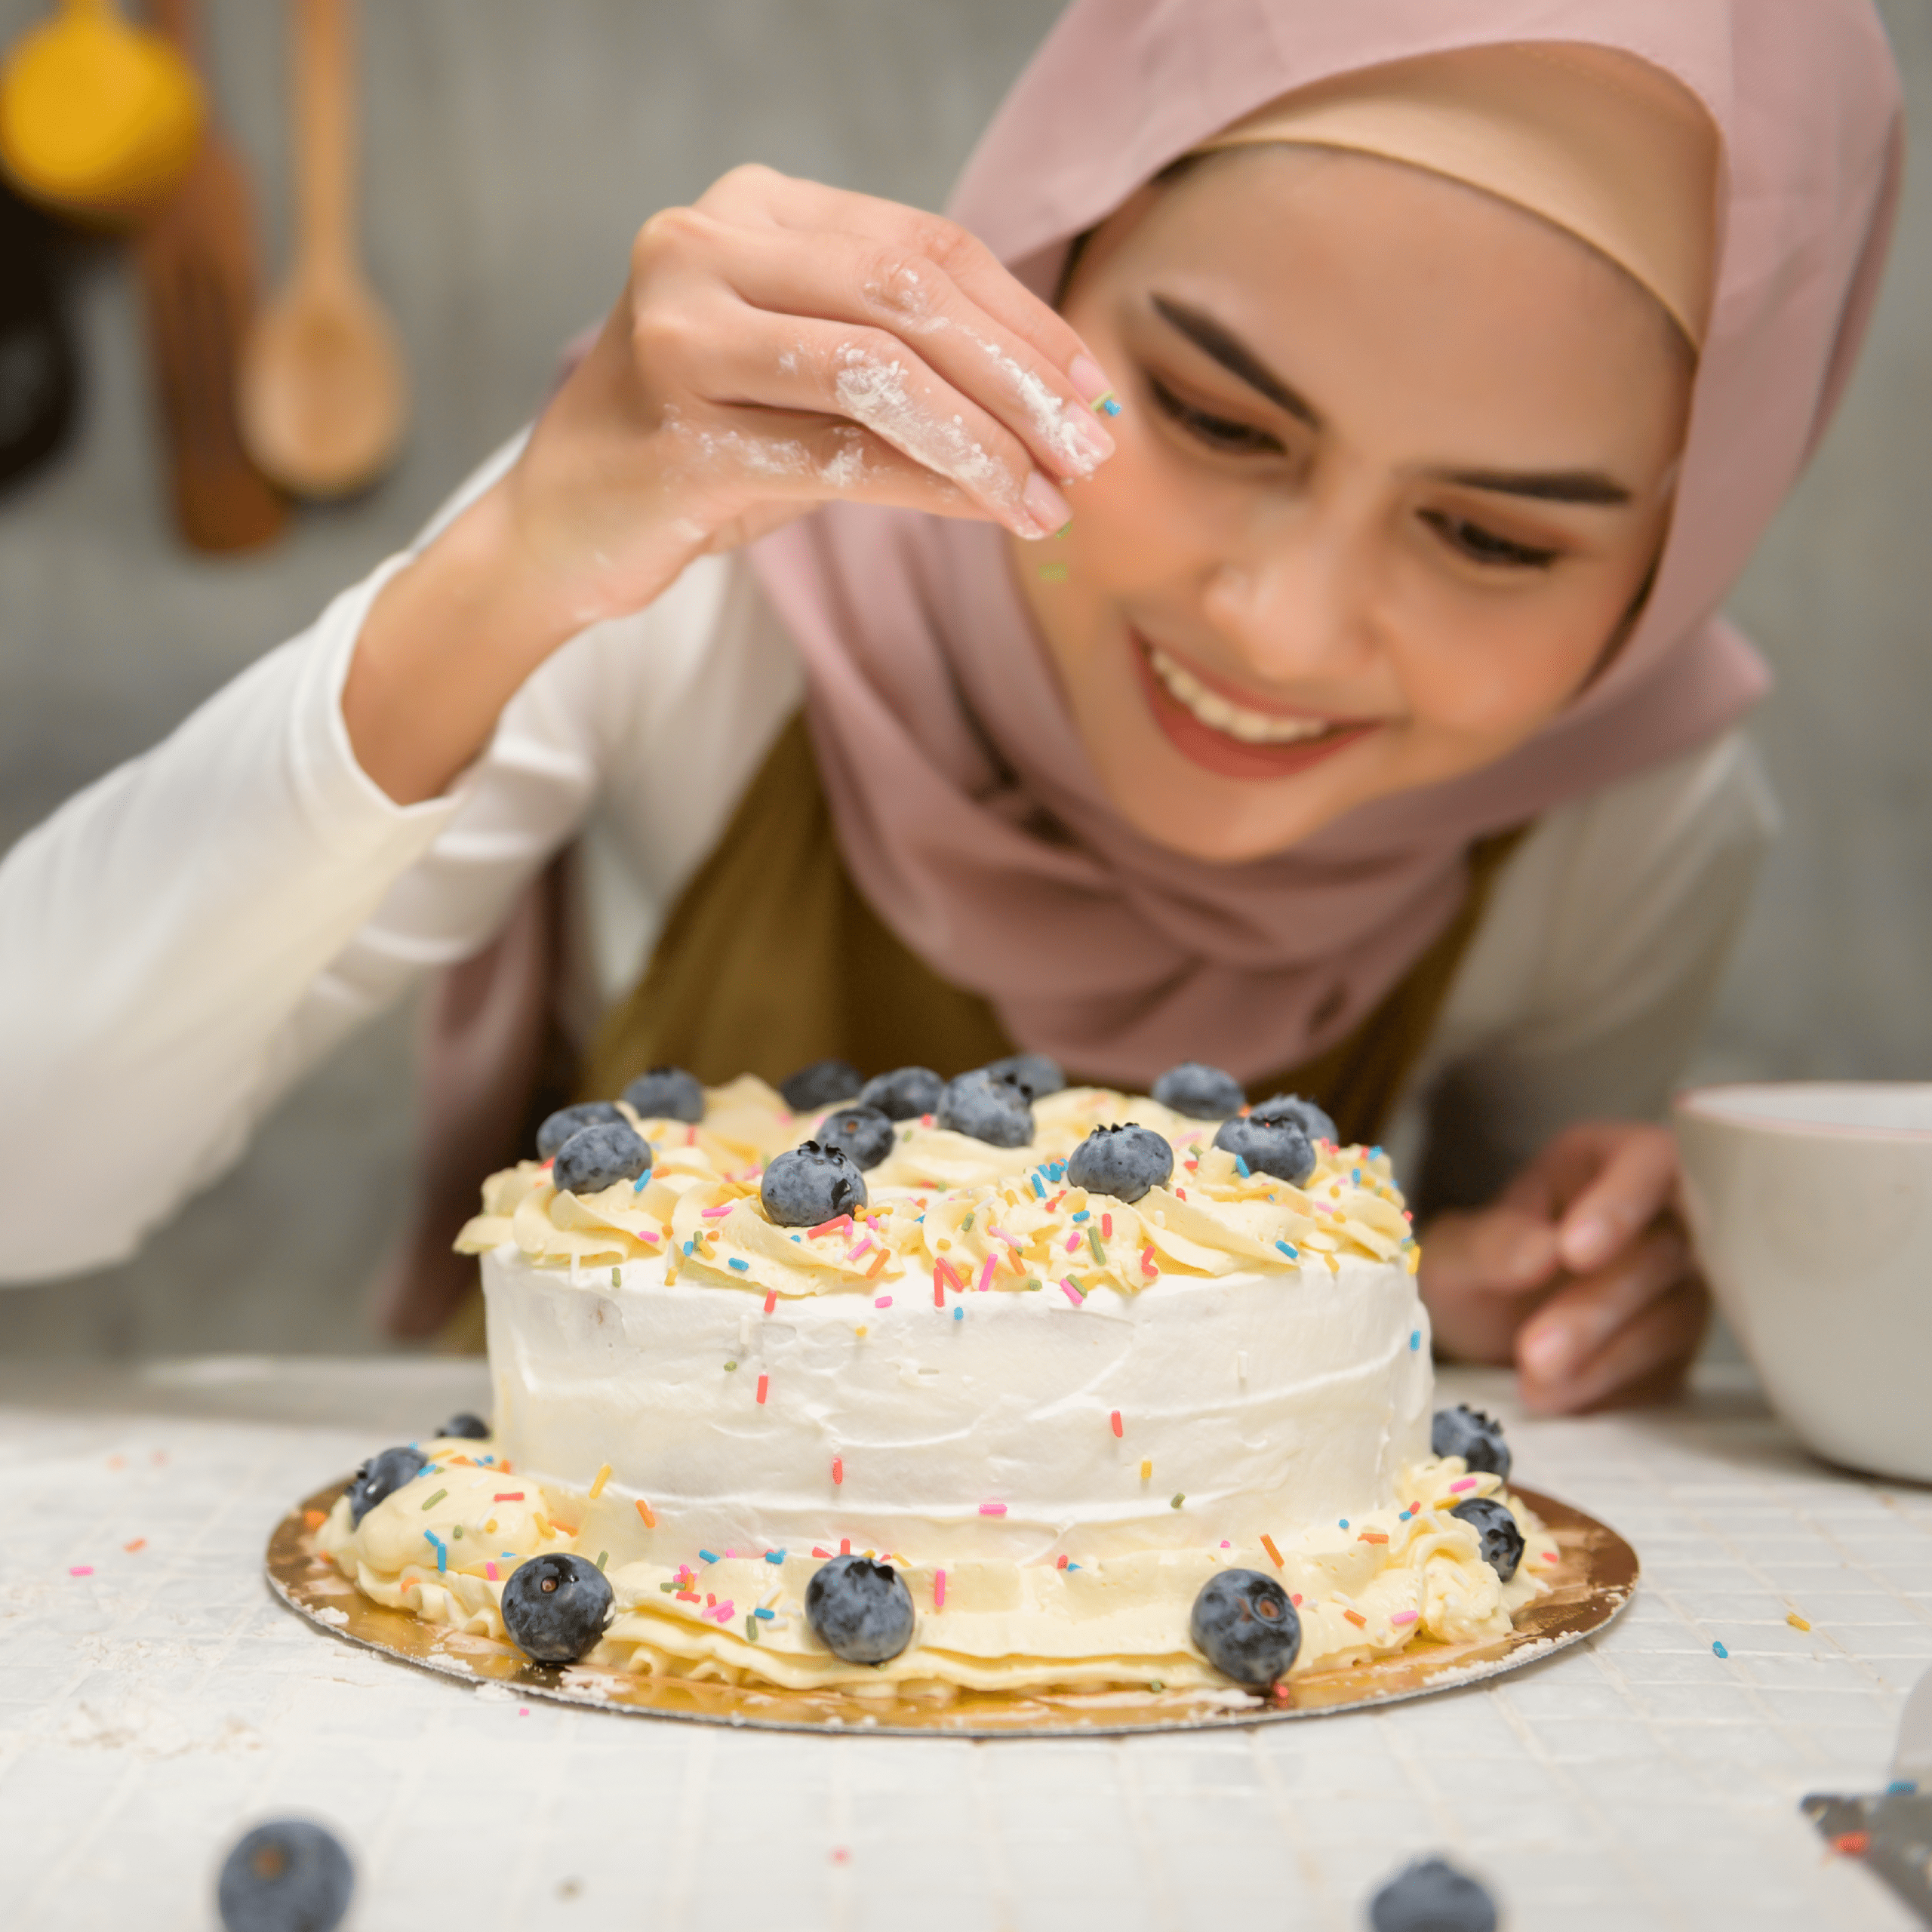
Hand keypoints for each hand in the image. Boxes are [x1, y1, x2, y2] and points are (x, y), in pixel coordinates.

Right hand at [498, 162, 1117, 628]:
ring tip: (1051, 496)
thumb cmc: (702, 446)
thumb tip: (1060, 404)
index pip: (923, 244)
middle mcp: (702, 246)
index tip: (1093, 389)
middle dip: (1019, 379)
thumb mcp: (807, 375)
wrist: (562, 525)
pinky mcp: (676, 439)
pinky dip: (931, 487)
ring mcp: (677, 336)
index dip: (1025, 319)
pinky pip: (838, 457)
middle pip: (909, 295)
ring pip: (878, 373)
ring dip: (985, 442)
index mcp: (748, 207)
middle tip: (1092, 450)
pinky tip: (991, 512)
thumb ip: (908, 358)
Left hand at [1417, 1121, 1708, 1413]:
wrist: (1478, 1326)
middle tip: (1534, 1352)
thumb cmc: (1474, 1264)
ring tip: (1533, 1384)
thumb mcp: (1457, 1248)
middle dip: (1596, 1307)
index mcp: (1606, 1160)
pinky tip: (1558, 1396)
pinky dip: (1609, 1387)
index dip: (1622, 1204)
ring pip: (1672, 1316)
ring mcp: (1677, 1284)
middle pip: (1664, 1252)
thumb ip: (1493, 1243)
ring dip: (1601, 1358)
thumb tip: (1544, 1252)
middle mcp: (1660, 1216)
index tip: (1572, 1253)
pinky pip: (1665, 1368)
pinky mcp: (1676, 1346)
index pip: (1649, 1160)